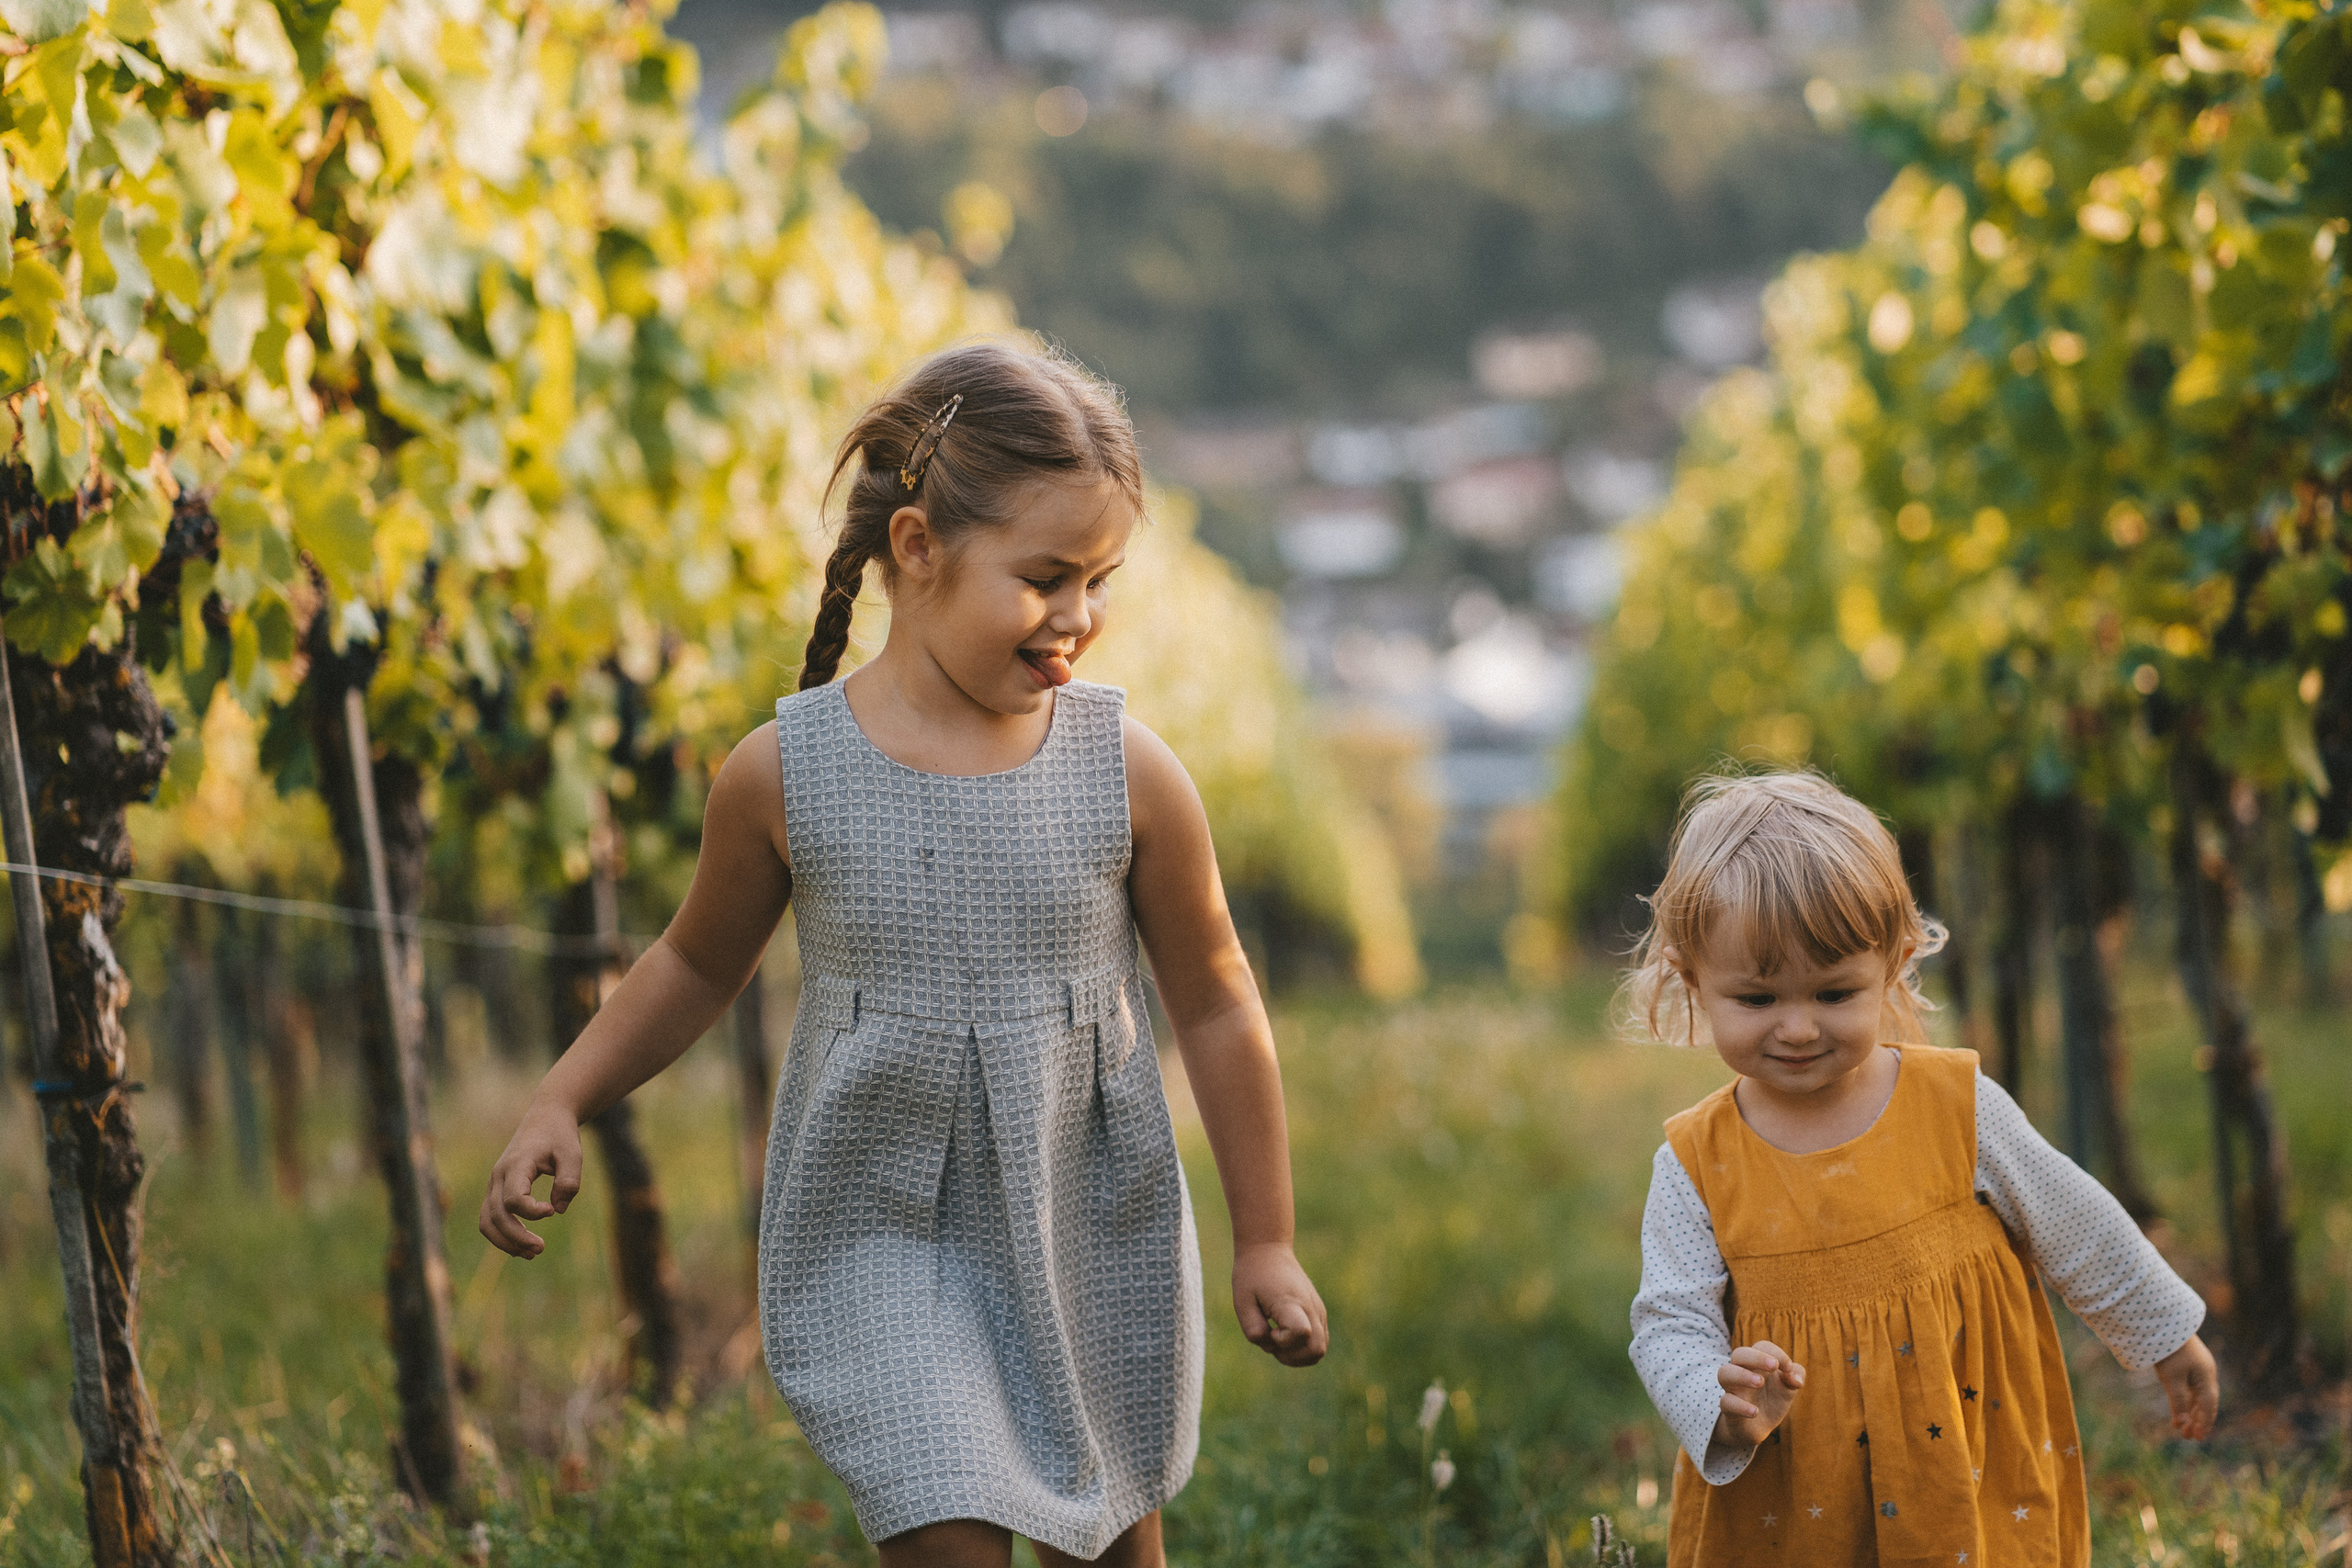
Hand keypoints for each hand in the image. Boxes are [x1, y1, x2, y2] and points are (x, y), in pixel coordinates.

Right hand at [478, 1097, 583, 1258]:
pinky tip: (523, 1247)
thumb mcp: (573, 1153)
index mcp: (517, 1164)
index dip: (531, 1212)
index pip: (513, 1199)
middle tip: (541, 1249)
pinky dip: (502, 1235)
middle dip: (516, 1237)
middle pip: (496, 1215)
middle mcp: (499, 1174)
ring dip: (505, 1241)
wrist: (546, 1117)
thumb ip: (569, 1181)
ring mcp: (494, 1183)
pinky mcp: (497, 1189)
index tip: (551, 1211)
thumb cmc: (560, 1135)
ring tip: (532, 1254)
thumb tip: (558, 1210)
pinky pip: (491, 1217)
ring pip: (487, 1221)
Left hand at [1232, 1242, 1327, 1366]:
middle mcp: (1310, 1307)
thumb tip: (1271, 1346)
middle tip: (1273, 1341)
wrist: (1268, 1251)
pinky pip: (1320, 1340)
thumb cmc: (1252, 1276)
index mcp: (1290, 1302)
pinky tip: (1286, 1335)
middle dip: (1293, 1358)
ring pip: (1321, 1349)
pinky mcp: (1319, 1311)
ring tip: (1278, 1338)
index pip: (1302, 1333)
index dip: (1284, 1342)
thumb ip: (1253, 1330)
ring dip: (1299, 1355)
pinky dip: (1304, 1347)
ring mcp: (1318, 1310)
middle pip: (1317, 1349)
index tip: (1271, 1329)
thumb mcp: (1241, 1303)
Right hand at [1712, 1341, 1803, 1449]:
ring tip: (1760, 1383)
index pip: (1762, 1346)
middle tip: (1773, 1366)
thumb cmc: (1773, 1400)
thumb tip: (1796, 1379)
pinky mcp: (1729, 1409)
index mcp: (1757, 1363)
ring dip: (1742, 1375)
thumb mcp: (1789, 1387)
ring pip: (1724, 1373)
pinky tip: (1755, 1411)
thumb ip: (1796, 1377)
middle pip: (1739, 1353)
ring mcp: (1733, 1389)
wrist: (1758, 1427)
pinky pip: (1726, 1402)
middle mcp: (1742, 1372)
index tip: (1788, 1367)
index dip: (1776, 1353)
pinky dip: (1740, 1406)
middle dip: (1756, 1357)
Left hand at [2153, 1333, 2218, 1440]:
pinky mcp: (2190, 1364)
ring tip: (2184, 1427)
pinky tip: (2181, 1408)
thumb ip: (2178, 1402)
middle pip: (2206, 1402)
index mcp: (2207, 1377)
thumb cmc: (2169, 1351)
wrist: (2164, 1323)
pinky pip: (2193, 1387)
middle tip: (2190, 1437)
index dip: (2203, 1422)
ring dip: (2192, 1411)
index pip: (2208, 1406)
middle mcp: (2207, 1374)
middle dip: (2199, 1420)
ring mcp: (2200, 1368)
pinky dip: (2188, 1400)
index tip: (2197, 1437)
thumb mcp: (2171, 1379)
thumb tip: (2181, 1425)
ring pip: (2199, 1396)